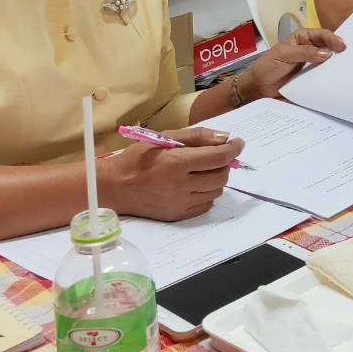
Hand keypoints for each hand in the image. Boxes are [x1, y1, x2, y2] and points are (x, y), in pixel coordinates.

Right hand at [102, 126, 243, 222]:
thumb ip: (196, 136)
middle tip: (217, 157)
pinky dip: (207, 193)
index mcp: (177, 162)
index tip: (238, 143)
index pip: (218, 157)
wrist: (114, 187)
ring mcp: (180, 203)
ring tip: (204, 170)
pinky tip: (196, 185)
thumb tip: (224, 138)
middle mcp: (181, 185)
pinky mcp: (177, 215)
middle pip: (221, 176)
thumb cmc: (137, 158)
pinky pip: (205, 205)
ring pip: (216, 191)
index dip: (233, 149)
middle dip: (224, 163)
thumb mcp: (163, 138)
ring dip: (217, 178)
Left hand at [239, 28, 346, 100]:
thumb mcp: (284, 55)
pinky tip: (338, 80)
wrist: (258, 88)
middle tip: (350, 56)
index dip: (332, 39)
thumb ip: (304, 53)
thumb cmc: (267, 67)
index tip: (341, 46)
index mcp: (302, 38)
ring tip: (348, 68)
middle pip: (328, 47)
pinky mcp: (311, 79)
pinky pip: (323, 77)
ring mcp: (311, 65)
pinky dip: (330, 78)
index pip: (321, 35)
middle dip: (339, 50)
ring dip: (336, 65)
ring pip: (328, 63)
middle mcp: (309, 50)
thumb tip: (326, 53)